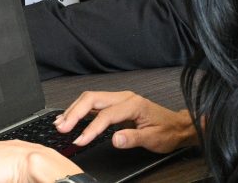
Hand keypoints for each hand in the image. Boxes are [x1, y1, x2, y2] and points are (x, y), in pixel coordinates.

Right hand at [55, 91, 198, 153]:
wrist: (177, 126)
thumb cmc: (167, 131)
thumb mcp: (154, 139)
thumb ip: (133, 139)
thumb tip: (115, 139)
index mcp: (133, 104)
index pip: (106, 115)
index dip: (91, 128)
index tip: (80, 140)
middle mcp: (124, 97)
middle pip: (92, 99)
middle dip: (74, 112)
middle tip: (62, 127)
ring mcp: (119, 99)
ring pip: (90, 99)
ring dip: (74, 110)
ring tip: (60, 123)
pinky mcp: (115, 104)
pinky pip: (94, 103)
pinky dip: (79, 110)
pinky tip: (70, 117)